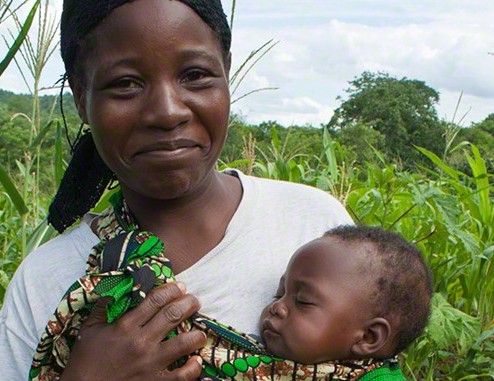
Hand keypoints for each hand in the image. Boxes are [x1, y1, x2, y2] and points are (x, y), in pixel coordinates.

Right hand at [60, 282, 206, 380]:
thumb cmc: (85, 362)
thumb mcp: (88, 330)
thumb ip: (102, 308)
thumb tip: (112, 288)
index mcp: (125, 326)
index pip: (155, 300)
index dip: (171, 290)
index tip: (180, 286)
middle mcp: (141, 342)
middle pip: (173, 315)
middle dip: (188, 304)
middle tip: (194, 301)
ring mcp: (151, 364)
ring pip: (184, 343)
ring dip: (197, 335)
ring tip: (200, 332)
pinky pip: (183, 376)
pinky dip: (194, 368)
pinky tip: (196, 361)